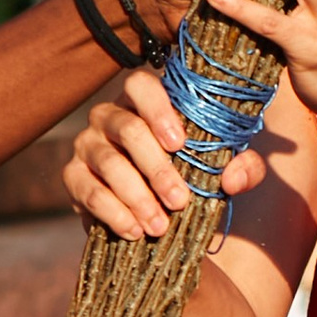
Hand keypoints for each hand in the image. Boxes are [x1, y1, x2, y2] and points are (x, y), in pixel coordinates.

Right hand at [64, 65, 262, 232]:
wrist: (154, 218)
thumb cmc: (190, 178)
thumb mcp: (223, 171)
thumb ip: (244, 168)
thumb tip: (233, 177)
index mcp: (146, 103)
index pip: (141, 85)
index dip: (158, 109)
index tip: (180, 143)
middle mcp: (111, 116)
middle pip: (128, 129)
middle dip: (157, 169)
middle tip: (180, 201)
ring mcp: (87, 143)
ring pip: (109, 162)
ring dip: (137, 196)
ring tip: (159, 226)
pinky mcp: (72, 176)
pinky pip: (89, 191)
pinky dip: (113, 213)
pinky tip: (134, 231)